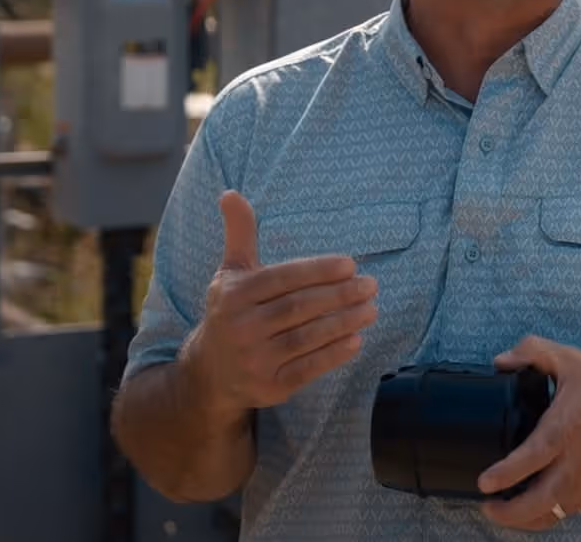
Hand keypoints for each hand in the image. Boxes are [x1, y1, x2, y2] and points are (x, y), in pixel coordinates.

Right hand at [181, 190, 378, 418]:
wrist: (210, 372)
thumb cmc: (230, 312)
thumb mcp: (230, 272)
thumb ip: (239, 233)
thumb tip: (230, 193)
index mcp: (232, 294)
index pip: (282, 279)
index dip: (317, 271)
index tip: (350, 264)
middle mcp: (240, 327)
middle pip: (298, 308)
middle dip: (338, 295)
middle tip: (370, 285)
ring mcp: (254, 359)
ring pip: (306, 338)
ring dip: (343, 323)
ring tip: (371, 309)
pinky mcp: (269, 387)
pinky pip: (307, 369)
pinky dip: (333, 355)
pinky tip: (356, 341)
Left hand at [476, 335, 580, 530]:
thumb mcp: (571, 359)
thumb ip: (532, 351)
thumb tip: (500, 361)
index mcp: (563, 431)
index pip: (529, 460)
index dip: (504, 475)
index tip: (483, 483)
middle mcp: (574, 464)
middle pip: (539, 503)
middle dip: (509, 513)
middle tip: (486, 506)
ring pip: (553, 515)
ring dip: (525, 520)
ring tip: (502, 513)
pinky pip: (567, 512)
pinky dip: (546, 516)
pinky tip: (531, 509)